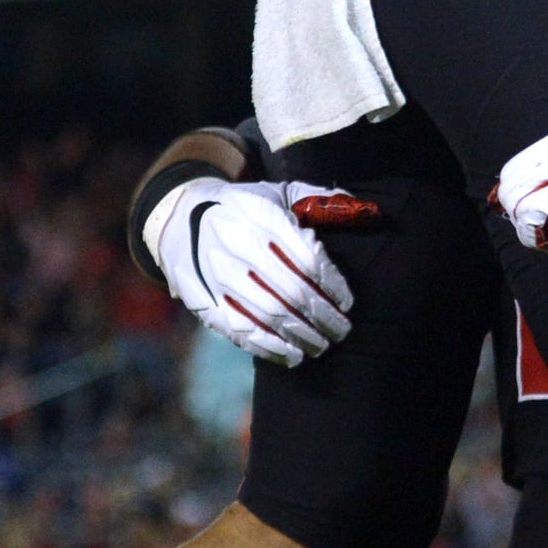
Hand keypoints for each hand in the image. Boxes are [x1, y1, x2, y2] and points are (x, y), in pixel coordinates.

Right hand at [142, 178, 360, 366]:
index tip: (348, 302)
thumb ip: (318, 200)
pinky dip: (269, 347)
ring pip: (268, 314)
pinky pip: (240, 330)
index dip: (332, 285)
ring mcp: (218, 275)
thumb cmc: (245, 208)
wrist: (181, 219)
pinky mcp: (204, 300)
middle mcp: (237, 245)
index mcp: (260, 217)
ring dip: (301, 335)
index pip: (306, 258)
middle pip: (291, 291)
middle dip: (322, 316)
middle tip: (342, 330)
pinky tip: (292, 354)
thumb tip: (366, 210)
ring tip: (322, 346)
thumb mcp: (277, 193)